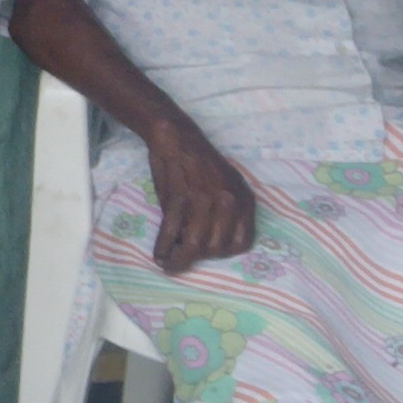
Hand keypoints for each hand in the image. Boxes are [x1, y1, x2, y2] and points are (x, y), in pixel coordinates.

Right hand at [143, 122, 256, 269]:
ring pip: (195, 245)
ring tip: (168, 264)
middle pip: (217, 248)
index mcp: (243, 200)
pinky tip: (159, 254)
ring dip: (179, 260)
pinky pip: (172, 231)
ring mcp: (204, 200)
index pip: (242, 243)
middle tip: (184, 255)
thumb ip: (224, 214)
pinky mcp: (179, 197)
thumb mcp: (227, 187)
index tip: (208, 252)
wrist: (178, 138)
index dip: (223, 253)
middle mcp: (228, 202)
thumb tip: (207, 243)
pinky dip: (164, 247)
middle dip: (199, 257)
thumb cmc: (201, 164)